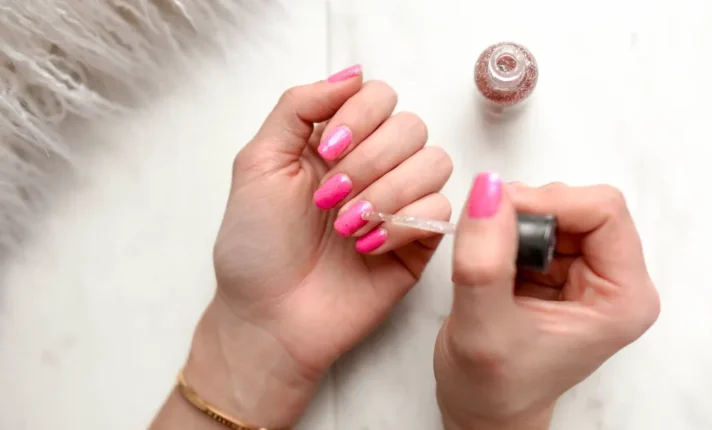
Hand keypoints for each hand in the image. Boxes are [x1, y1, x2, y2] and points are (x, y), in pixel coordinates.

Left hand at [184, 67, 452, 427]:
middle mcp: (375, 166)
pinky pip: (441, 211)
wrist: (269, 317)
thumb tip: (352, 74)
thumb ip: (299, 106)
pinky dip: (402, 224)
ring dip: (388, 191)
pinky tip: (366, 247)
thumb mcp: (258, 162)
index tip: (326, 151)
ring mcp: (400, 203)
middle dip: (370, 160)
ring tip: (346, 227)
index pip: (379, 97)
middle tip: (329, 199)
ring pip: (435, 162)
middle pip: (411, 126)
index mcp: (338, 142)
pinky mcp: (419, 242)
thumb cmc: (255, 247)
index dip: (360, 117)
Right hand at [433, 174, 659, 429]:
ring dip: (514, 222)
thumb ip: (484, 260)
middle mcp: (616, 280)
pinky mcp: (563, 268)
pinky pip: (537, 222)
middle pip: (581, 204)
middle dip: (528, 213)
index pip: (604, 210)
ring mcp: (590, 272)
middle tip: (488, 245)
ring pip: (556, 208)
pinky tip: (493, 264)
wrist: (483, 410)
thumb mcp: (482, 327)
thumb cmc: (492, 387)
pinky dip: (507, 231)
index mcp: (624, 298)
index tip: (497, 215)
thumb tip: (487, 189)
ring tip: (490, 265)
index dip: (549, 202)